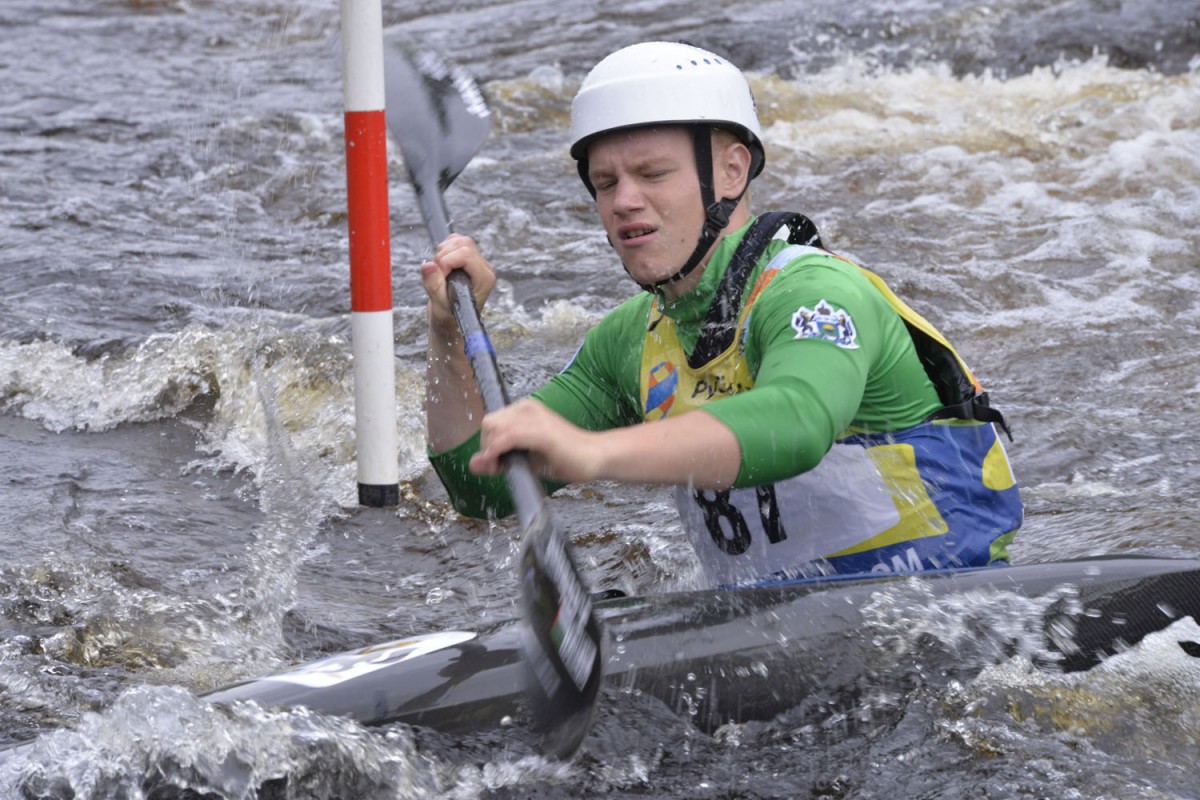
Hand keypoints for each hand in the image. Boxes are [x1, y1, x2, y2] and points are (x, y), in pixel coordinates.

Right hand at [420, 233, 496, 331]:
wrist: (451, 321)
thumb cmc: (449, 318)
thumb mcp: (439, 307)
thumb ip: (434, 286)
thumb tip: (427, 265)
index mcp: (484, 279)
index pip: (466, 254)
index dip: (447, 261)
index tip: (439, 276)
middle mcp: (484, 268)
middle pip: (463, 243)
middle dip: (443, 256)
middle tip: (438, 276)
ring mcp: (477, 261)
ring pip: (458, 240)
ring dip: (442, 253)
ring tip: (440, 273)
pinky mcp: (467, 258)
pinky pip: (454, 241)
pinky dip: (443, 250)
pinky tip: (442, 267)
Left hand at [470, 399, 600, 483]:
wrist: (595, 457)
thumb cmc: (565, 457)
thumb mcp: (525, 459)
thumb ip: (500, 458)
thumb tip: (473, 464)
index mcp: (525, 411)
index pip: (491, 423)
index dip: (486, 444)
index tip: (494, 465)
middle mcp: (528, 409)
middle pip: (488, 424)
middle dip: (486, 447)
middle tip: (498, 468)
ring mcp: (535, 418)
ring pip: (494, 428)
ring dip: (491, 451)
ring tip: (502, 468)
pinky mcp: (542, 432)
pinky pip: (508, 437)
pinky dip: (497, 450)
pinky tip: (499, 464)